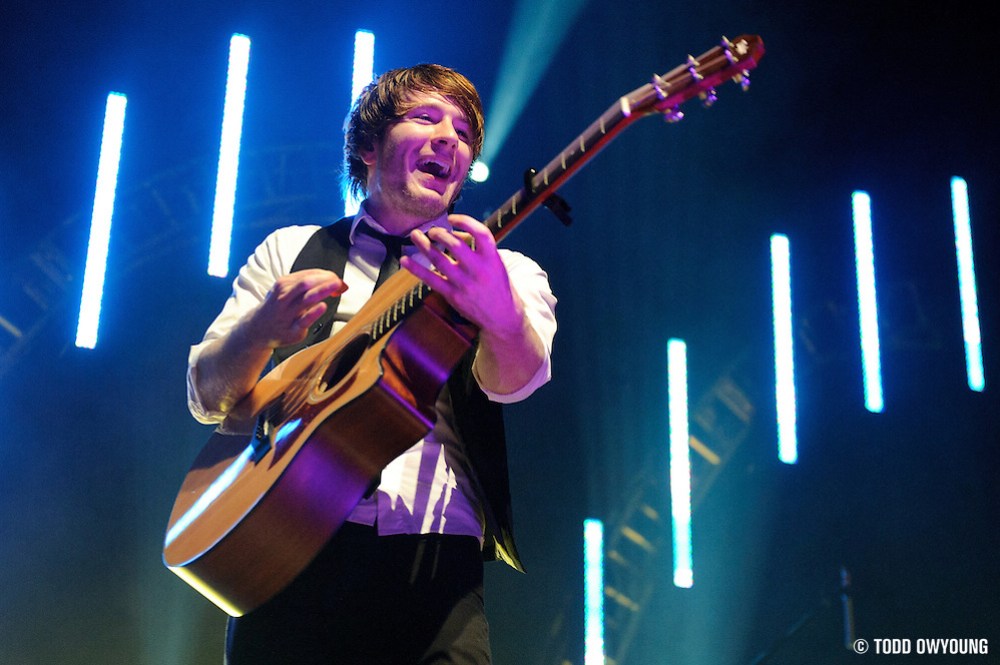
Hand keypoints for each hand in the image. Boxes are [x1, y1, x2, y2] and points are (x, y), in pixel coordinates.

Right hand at [246, 269, 347, 348]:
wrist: (258, 329)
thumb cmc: (277, 307)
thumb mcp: (285, 291)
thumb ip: (306, 285)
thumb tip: (331, 280)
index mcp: (283, 285)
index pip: (306, 275)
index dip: (323, 275)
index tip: (335, 276)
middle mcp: (284, 298)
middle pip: (305, 284)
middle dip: (324, 280)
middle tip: (338, 280)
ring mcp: (287, 314)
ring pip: (305, 299)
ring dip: (323, 291)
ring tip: (336, 286)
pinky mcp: (292, 330)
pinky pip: (304, 320)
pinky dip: (314, 313)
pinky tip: (323, 306)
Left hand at [401, 215, 522, 335]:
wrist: (502, 317)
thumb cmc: (497, 285)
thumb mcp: (495, 264)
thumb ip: (476, 248)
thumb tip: (452, 233)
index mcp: (493, 258)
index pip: (480, 233)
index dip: (465, 221)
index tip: (452, 218)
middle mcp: (479, 270)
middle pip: (455, 245)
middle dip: (439, 234)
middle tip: (431, 231)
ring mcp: (465, 284)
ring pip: (439, 260)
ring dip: (424, 246)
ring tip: (415, 236)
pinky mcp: (453, 296)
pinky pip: (431, 280)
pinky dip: (416, 269)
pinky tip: (405, 260)